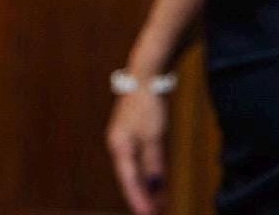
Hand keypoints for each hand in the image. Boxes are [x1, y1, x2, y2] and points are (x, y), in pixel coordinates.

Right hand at [106, 89, 167, 214]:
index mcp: (119, 146)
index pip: (129, 180)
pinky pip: (141, 162)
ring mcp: (126, 140)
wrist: (145, 78)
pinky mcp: (135, 135)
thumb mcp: (153, 136)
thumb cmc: (147, 105)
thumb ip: (153, 163)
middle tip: (154, 214)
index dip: (139, 200)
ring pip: (136, 171)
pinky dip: (149, 174)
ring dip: (147, 188)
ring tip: (159, 206)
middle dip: (142, 198)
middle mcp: (119, 146)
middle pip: (131, 179)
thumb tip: (155, 186)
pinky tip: (158, 184)